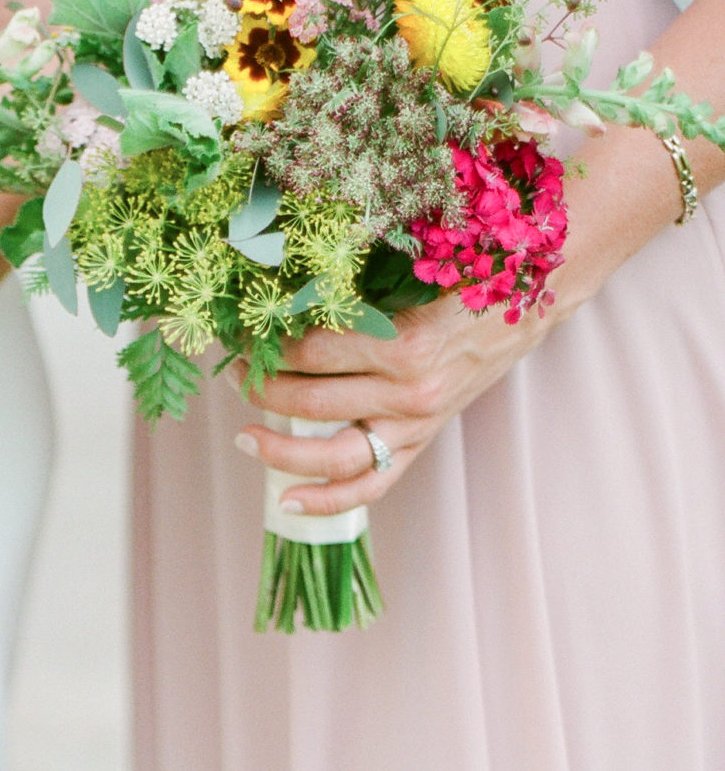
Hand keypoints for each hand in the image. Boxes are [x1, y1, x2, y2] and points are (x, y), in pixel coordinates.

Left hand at [233, 294, 547, 521]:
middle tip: (233, 372)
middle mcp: (410, 392)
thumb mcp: (416, 268)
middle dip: (260, 389)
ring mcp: (416, 424)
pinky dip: (327, 500)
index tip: (243, 333)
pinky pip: (370, 484)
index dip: (270, 344)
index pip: (313, 351)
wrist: (537, 293)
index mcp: (406, 344)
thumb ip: (358, 288)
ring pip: (332, 454)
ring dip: (279, 450)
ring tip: (244, 437)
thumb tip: (287, 293)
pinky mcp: (422, 441)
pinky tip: (287, 502)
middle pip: (311, 402)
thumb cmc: (472, 268)